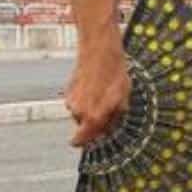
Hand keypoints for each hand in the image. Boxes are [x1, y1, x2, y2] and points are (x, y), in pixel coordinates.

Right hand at [64, 26, 130, 146]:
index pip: (79, 142)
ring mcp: (71, 99)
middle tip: (109, 107)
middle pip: (83, 125)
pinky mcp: (68, 87)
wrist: (100, 49)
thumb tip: (108, 128)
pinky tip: (97, 82)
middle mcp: (77, 111)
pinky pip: (77, 98)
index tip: (95, 138)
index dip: (88, 141)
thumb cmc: (114, 73)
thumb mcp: (123, 98)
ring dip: (91, 105)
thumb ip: (114, 118)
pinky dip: (86, 94)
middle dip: (94, 119)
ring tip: (105, 90)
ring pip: (81, 110)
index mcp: (91, 118)